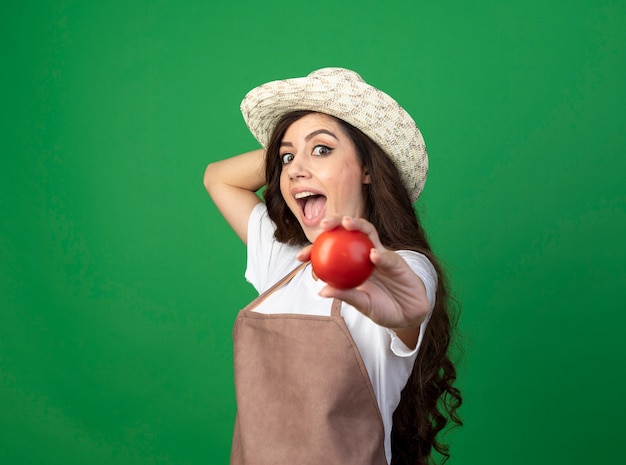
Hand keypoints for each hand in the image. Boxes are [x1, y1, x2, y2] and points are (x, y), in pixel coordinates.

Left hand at [297, 216, 429, 347]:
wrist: (409, 315)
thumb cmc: (383, 309)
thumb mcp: (363, 305)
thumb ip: (346, 296)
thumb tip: (321, 291)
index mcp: (350, 267)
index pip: (329, 254)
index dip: (314, 251)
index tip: (300, 256)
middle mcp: (362, 255)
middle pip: (348, 233)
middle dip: (335, 223)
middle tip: (324, 225)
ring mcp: (380, 255)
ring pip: (368, 233)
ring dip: (358, 224)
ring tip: (347, 223)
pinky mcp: (396, 261)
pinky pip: (388, 257)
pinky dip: (380, 256)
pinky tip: (373, 256)